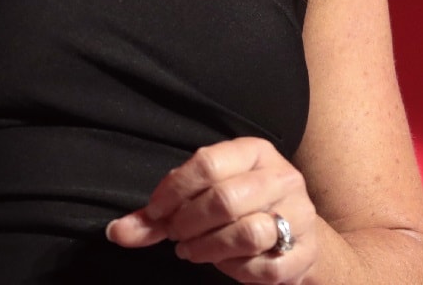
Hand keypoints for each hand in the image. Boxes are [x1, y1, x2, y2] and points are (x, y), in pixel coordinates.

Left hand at [106, 137, 320, 283]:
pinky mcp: (305, 252)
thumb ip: (159, 215)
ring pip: (247, 233)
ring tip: (193, 251)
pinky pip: (264, 268)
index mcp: (255, 152)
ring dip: (209, 248)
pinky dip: (236, 271)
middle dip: (188, 223)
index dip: (173, 191)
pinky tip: (225, 264)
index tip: (155, 212)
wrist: (299, 237)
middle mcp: (282, 177)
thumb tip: (117, 232)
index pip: (207, 163)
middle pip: (225, 199)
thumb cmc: (241, 210)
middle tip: (176, 236)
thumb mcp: (204, 197)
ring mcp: (300, 215)